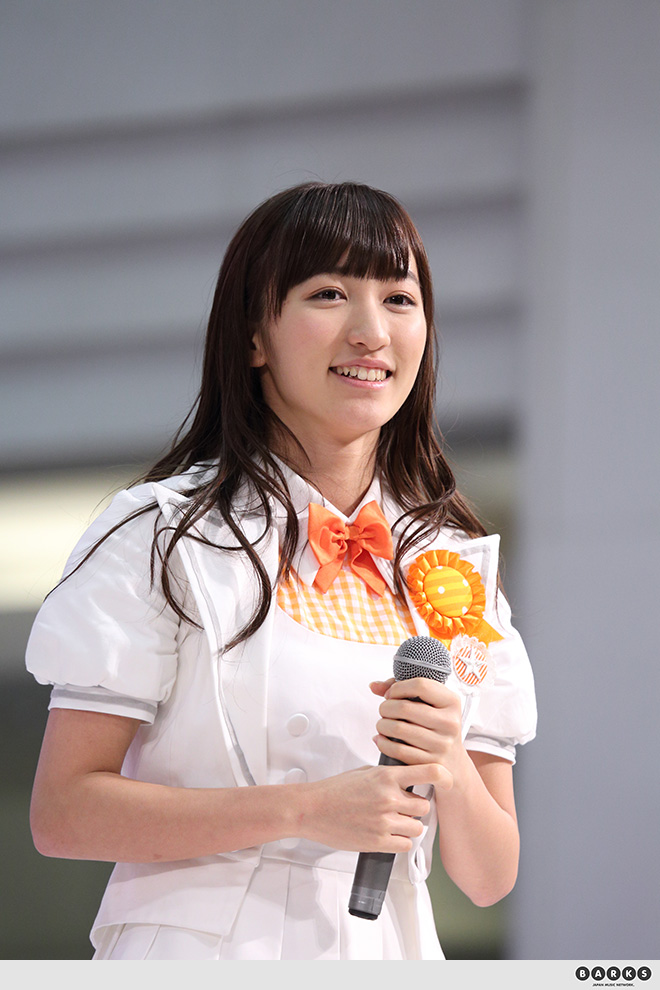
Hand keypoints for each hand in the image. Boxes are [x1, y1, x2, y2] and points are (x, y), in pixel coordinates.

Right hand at [294, 761, 450, 853]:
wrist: (312, 809)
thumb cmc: (335, 790)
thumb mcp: (364, 773)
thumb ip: (388, 774)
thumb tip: (409, 774)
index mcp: (387, 776)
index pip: (429, 772)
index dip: (443, 777)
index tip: (446, 780)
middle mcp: (389, 798)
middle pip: (424, 806)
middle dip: (415, 809)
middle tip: (402, 808)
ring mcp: (384, 821)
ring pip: (417, 827)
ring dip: (408, 827)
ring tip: (392, 822)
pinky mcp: (378, 842)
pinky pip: (405, 845)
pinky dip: (399, 842)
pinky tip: (387, 835)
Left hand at [370, 677, 466, 782]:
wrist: (452, 761)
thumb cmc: (435, 725)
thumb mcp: (429, 703)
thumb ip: (401, 689)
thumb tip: (374, 686)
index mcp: (452, 702)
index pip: (420, 685)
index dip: (398, 687)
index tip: (391, 694)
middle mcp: (450, 723)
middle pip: (405, 708)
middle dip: (385, 707)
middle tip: (384, 711)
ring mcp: (441, 744)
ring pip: (398, 729)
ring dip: (382, 725)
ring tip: (382, 724)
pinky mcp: (430, 763)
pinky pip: (398, 750)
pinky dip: (383, 743)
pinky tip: (382, 739)